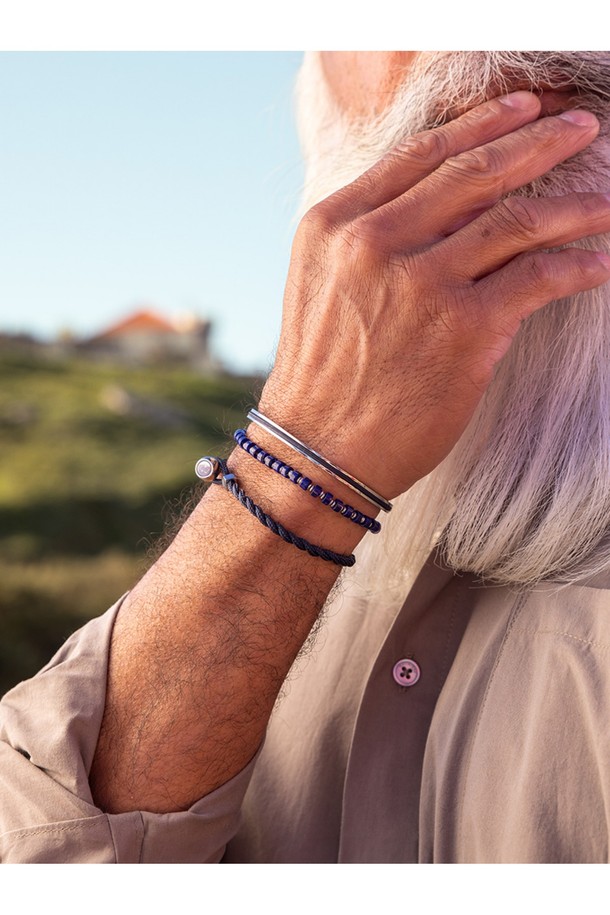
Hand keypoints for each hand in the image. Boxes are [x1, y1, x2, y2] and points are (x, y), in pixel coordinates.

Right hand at [260, 91, 609, 500]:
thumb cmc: (323, 377)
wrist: (318, 451)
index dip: (481, 125)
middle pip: (475, 174)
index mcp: (336, 225)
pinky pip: (538, 277)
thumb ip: (369, 238)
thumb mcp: (323, 286)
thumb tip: (441, 208)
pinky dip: (578, 266)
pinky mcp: (464, 329)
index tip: (522, 109)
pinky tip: (599, 262)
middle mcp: (375, 243)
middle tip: (581, 129)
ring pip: (517, 220)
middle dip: (539, 143)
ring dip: (575, 205)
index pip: (421, 155)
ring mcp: (421, 284)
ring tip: (609, 199)